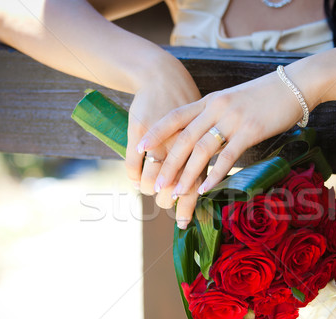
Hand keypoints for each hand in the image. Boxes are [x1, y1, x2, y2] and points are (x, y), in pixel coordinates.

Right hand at [124, 54, 200, 208]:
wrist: (163, 78)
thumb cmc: (186, 108)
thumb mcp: (200, 131)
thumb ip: (202, 156)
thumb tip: (203, 186)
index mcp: (199, 148)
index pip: (194, 186)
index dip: (188, 207)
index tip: (184, 224)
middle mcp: (180, 147)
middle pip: (172, 188)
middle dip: (166, 201)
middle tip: (165, 202)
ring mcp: (158, 140)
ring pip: (150, 181)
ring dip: (149, 190)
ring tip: (151, 190)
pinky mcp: (139, 132)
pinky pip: (133, 166)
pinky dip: (133, 177)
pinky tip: (137, 180)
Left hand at [138, 67, 305, 226]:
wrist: (295, 85)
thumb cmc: (264, 97)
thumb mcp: (232, 102)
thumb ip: (215, 117)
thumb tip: (202, 139)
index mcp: (209, 100)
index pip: (175, 116)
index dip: (156, 132)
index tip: (140, 147)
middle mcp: (216, 108)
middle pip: (184, 138)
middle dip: (167, 163)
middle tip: (156, 184)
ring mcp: (233, 119)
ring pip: (202, 149)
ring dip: (187, 174)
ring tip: (176, 192)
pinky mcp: (251, 131)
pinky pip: (228, 156)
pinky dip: (215, 174)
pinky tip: (206, 189)